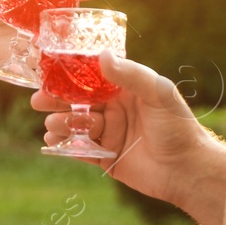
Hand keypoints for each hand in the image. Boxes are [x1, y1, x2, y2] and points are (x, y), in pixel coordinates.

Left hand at [0, 0, 100, 63]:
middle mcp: (54, 18)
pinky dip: (39, 63)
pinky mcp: (34, 56)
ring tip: (44, 40)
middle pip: (75, 17)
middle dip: (82, 18)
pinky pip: (43, 63)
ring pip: (62, 43)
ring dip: (58, 44)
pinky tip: (32, 62)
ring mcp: (46, 38)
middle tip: (72, 21)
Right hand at [33, 48, 210, 205]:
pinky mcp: (105, 157)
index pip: (91, 78)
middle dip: (57, 100)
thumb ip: (131, 75)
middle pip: (78, 101)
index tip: (48, 72)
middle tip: (38, 100)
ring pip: (76, 124)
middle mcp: (114, 109)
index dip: (69, 75)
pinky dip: (64, 145)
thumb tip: (102, 55)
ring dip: (61, 123)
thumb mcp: (158, 93)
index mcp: (125, 90)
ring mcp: (108, 133)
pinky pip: (79, 149)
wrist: (187, 169)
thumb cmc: (178, 126)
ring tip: (53, 124)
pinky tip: (52, 141)